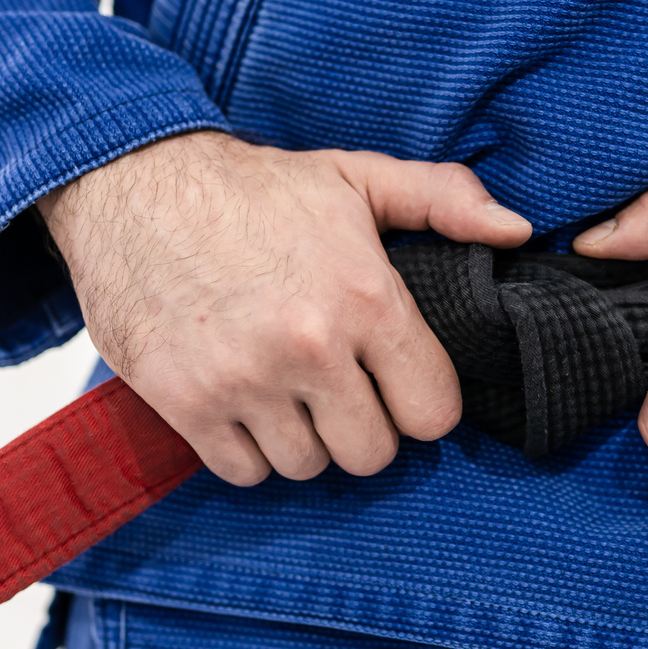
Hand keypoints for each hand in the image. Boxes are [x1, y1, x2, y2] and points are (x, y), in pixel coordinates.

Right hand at [38, 130, 531, 484]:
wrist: (131, 183)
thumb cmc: (255, 188)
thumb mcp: (356, 177)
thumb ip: (443, 200)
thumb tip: (516, 232)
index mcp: (365, 297)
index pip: (433, 412)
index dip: (421, 404)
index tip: (397, 384)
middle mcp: (310, 346)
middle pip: (372, 454)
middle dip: (364, 429)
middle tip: (341, 391)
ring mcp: (245, 380)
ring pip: (307, 467)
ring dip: (304, 440)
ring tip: (289, 392)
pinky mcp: (186, 401)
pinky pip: (243, 471)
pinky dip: (248, 451)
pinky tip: (245, 404)